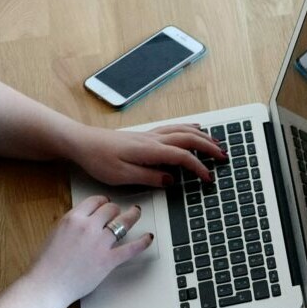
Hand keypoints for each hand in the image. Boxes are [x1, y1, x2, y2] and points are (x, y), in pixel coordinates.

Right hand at [28, 194, 154, 306]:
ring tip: (136, 213)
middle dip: (115, 209)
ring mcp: (100, 243)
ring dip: (132, 216)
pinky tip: (148, 237)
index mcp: (73, 218)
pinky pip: (132, 248)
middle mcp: (88, 227)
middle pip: (110, 209)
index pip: (95, 201)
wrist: (48, 284)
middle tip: (118, 212)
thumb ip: (71, 224)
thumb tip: (83, 220)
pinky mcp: (109, 260)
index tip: (106, 204)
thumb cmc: (46, 263)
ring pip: (123, 222)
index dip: (103, 201)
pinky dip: (143, 242)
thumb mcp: (55, 233)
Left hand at [69, 122, 224, 188]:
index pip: (183, 157)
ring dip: (203, 136)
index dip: (199, 167)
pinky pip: (174, 128)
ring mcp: (150, 135)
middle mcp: (153, 139)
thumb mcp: (122, 176)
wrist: (82, 142)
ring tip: (217, 143)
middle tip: (224, 157)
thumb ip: (149, 177)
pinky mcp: (145, 135)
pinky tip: (194, 128)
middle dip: (209, 147)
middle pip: (189, 138)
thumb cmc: (98, 159)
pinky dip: (189, 128)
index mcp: (149, 150)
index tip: (208, 178)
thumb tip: (171, 179)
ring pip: (183, 130)